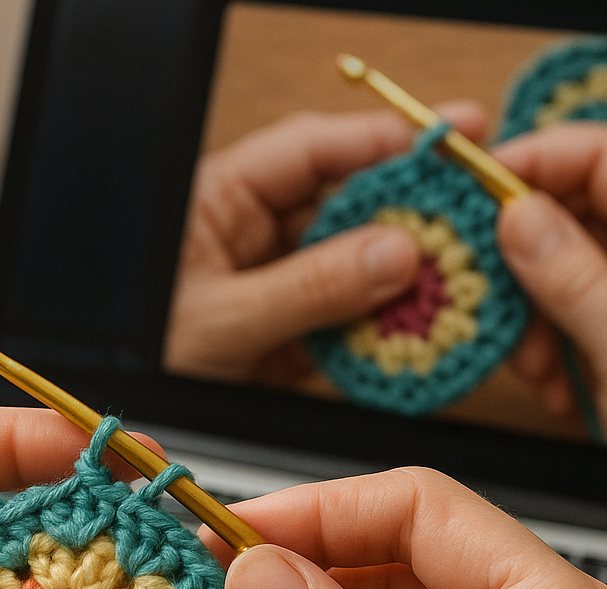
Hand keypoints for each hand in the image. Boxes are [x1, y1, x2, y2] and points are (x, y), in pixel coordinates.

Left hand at [164, 105, 488, 387]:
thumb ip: (308, 286)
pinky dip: (382, 330)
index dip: (381, 142)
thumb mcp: (220, 319)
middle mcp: (254, 238)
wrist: (134, 429)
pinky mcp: (288, 339)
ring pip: (354, 267)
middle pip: (345, 207)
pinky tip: (419, 330)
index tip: (447, 140)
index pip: (311, 154)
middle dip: (408, 213)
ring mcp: (277, 287)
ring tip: (460, 278)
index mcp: (221, 203)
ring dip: (404, 278)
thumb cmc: (142, 355)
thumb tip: (395, 253)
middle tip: (472, 216)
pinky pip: (345, 323)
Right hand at [495, 123, 606, 452]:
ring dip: (526, 319)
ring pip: (552, 273)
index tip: (473, 189)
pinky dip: (541, 352)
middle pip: (568, 215)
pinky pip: (557, 320)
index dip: (536, 161)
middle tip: (484, 291)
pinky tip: (554, 387)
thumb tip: (516, 218)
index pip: (602, 159)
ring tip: (532, 365)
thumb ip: (574, 281)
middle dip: (518, 258)